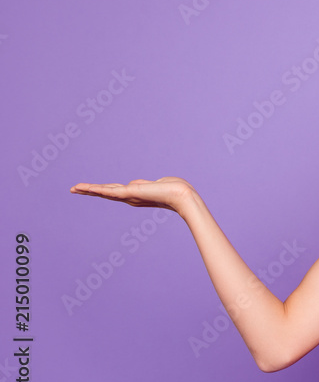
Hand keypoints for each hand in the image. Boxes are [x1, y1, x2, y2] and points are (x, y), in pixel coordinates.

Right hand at [70, 177, 195, 212]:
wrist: (182, 196)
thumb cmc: (174, 189)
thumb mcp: (154, 184)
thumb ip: (142, 185)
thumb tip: (134, 184)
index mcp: (135, 195)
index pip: (114, 191)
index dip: (101, 190)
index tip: (89, 188)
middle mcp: (130, 198)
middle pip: (105, 192)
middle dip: (89, 191)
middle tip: (73, 189)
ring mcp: (129, 196)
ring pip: (104, 192)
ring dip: (88, 190)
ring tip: (74, 188)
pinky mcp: (131, 193)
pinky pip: (111, 191)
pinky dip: (98, 189)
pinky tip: (86, 188)